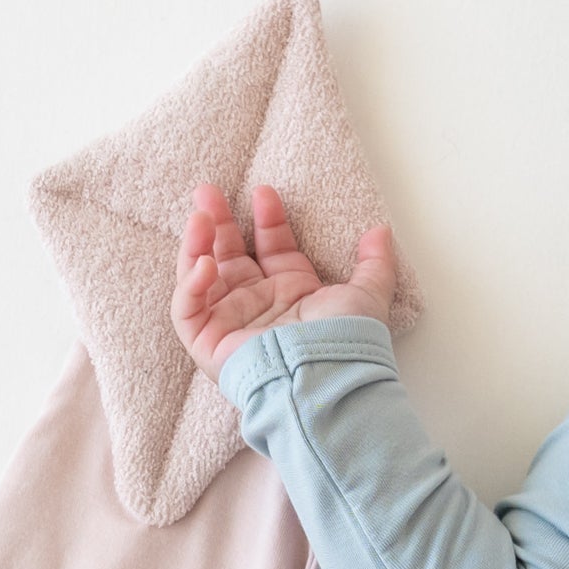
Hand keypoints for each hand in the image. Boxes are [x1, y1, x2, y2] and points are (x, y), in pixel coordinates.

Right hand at [170, 180, 399, 377]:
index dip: (268, 220)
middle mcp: (260, 308)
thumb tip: (382, 231)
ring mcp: (232, 324)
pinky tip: (206, 263)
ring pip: (200, 277)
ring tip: (200, 216)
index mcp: (293, 296)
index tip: (265, 193)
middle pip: (230, 256)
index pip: (272, 249)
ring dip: (196, 244)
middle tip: (208, 191)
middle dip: (218, 222)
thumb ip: (374, 263)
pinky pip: (187, 310)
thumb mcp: (368, 294)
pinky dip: (190, 285)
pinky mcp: (209, 344)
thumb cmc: (344, 341)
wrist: (324, 376)